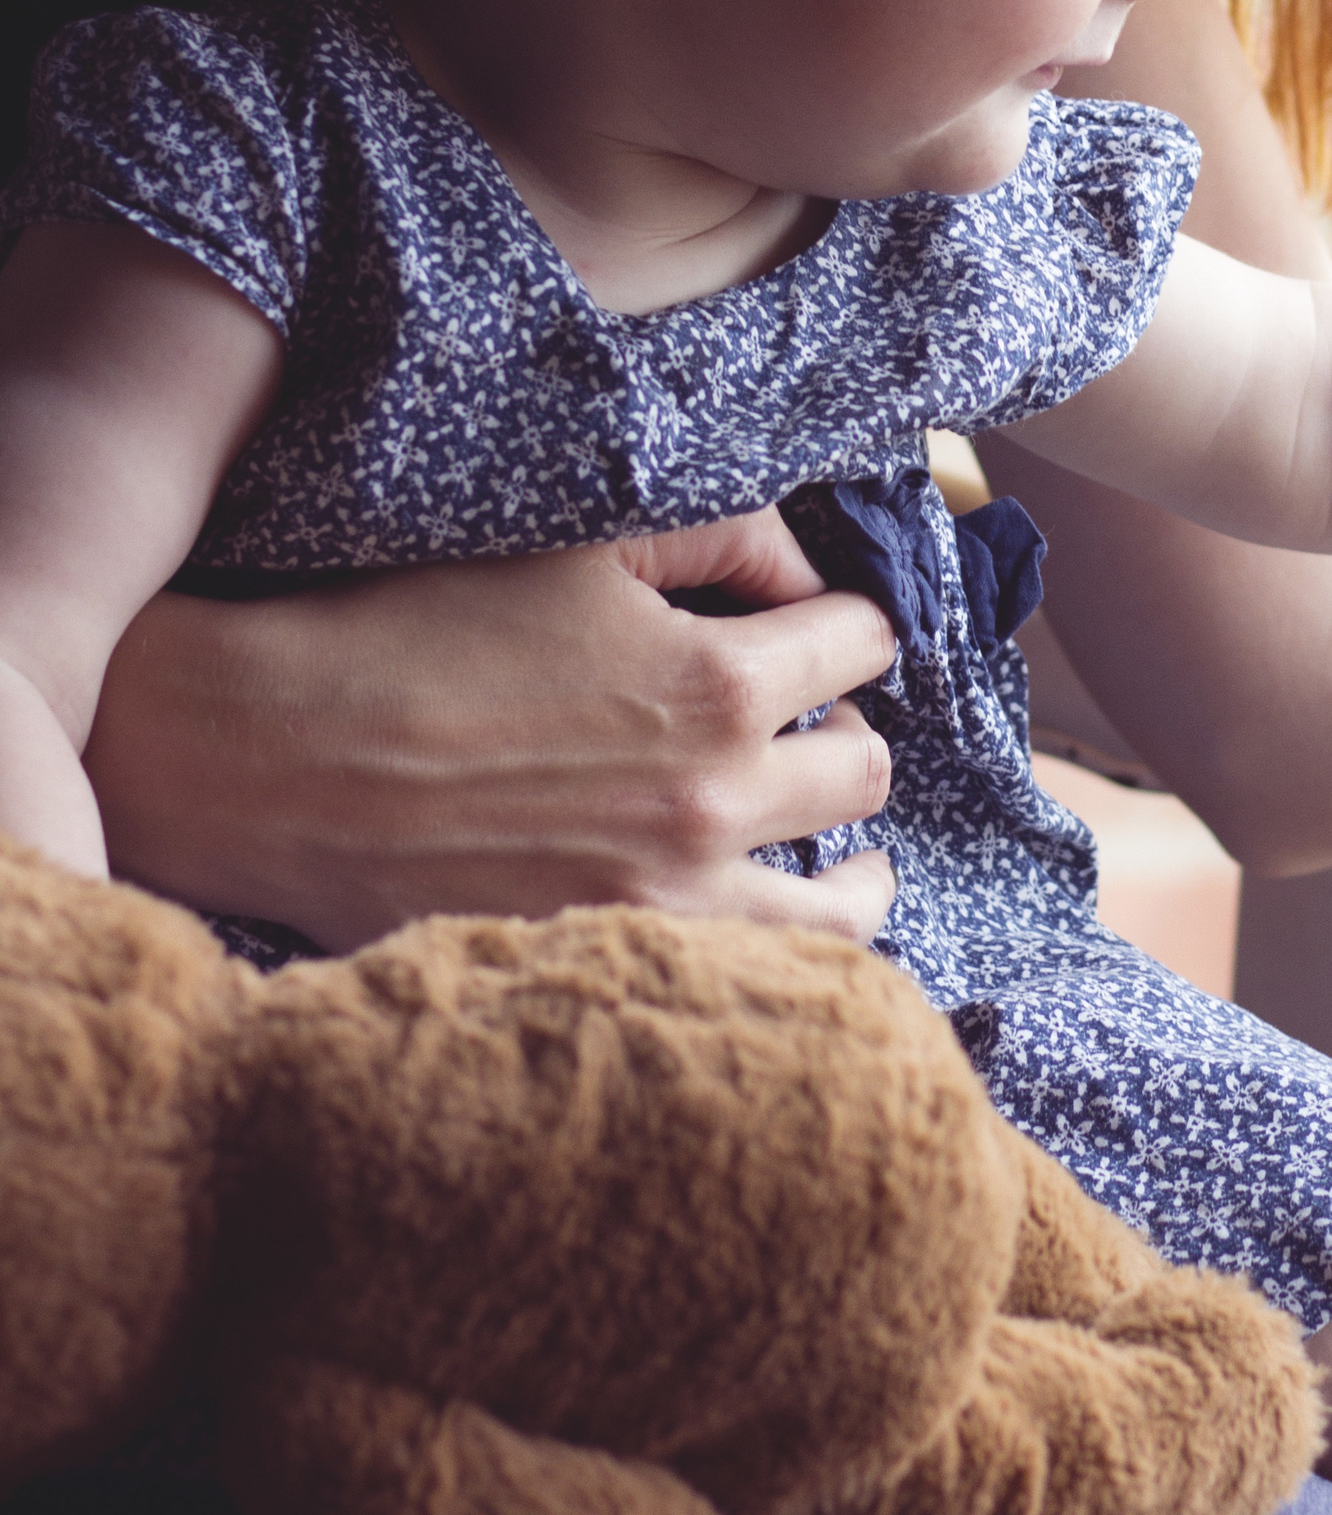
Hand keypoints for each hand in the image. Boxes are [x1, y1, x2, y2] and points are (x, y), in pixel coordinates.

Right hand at [86, 512, 899, 950]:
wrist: (283, 757)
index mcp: (718, 683)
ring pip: (846, 908)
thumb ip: (722, 536)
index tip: (830, 629)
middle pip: (865, 770)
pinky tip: (767, 922)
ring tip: (842, 857)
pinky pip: (757, 977)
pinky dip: (783, 950)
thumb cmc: (424, 627)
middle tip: (809, 725)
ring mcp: (671, 901)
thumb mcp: (582, 541)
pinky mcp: (615, 963)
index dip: (850, 622)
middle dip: (846, 731)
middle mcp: (714, 800)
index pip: (863, 642)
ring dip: (852, 867)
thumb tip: (806, 573)